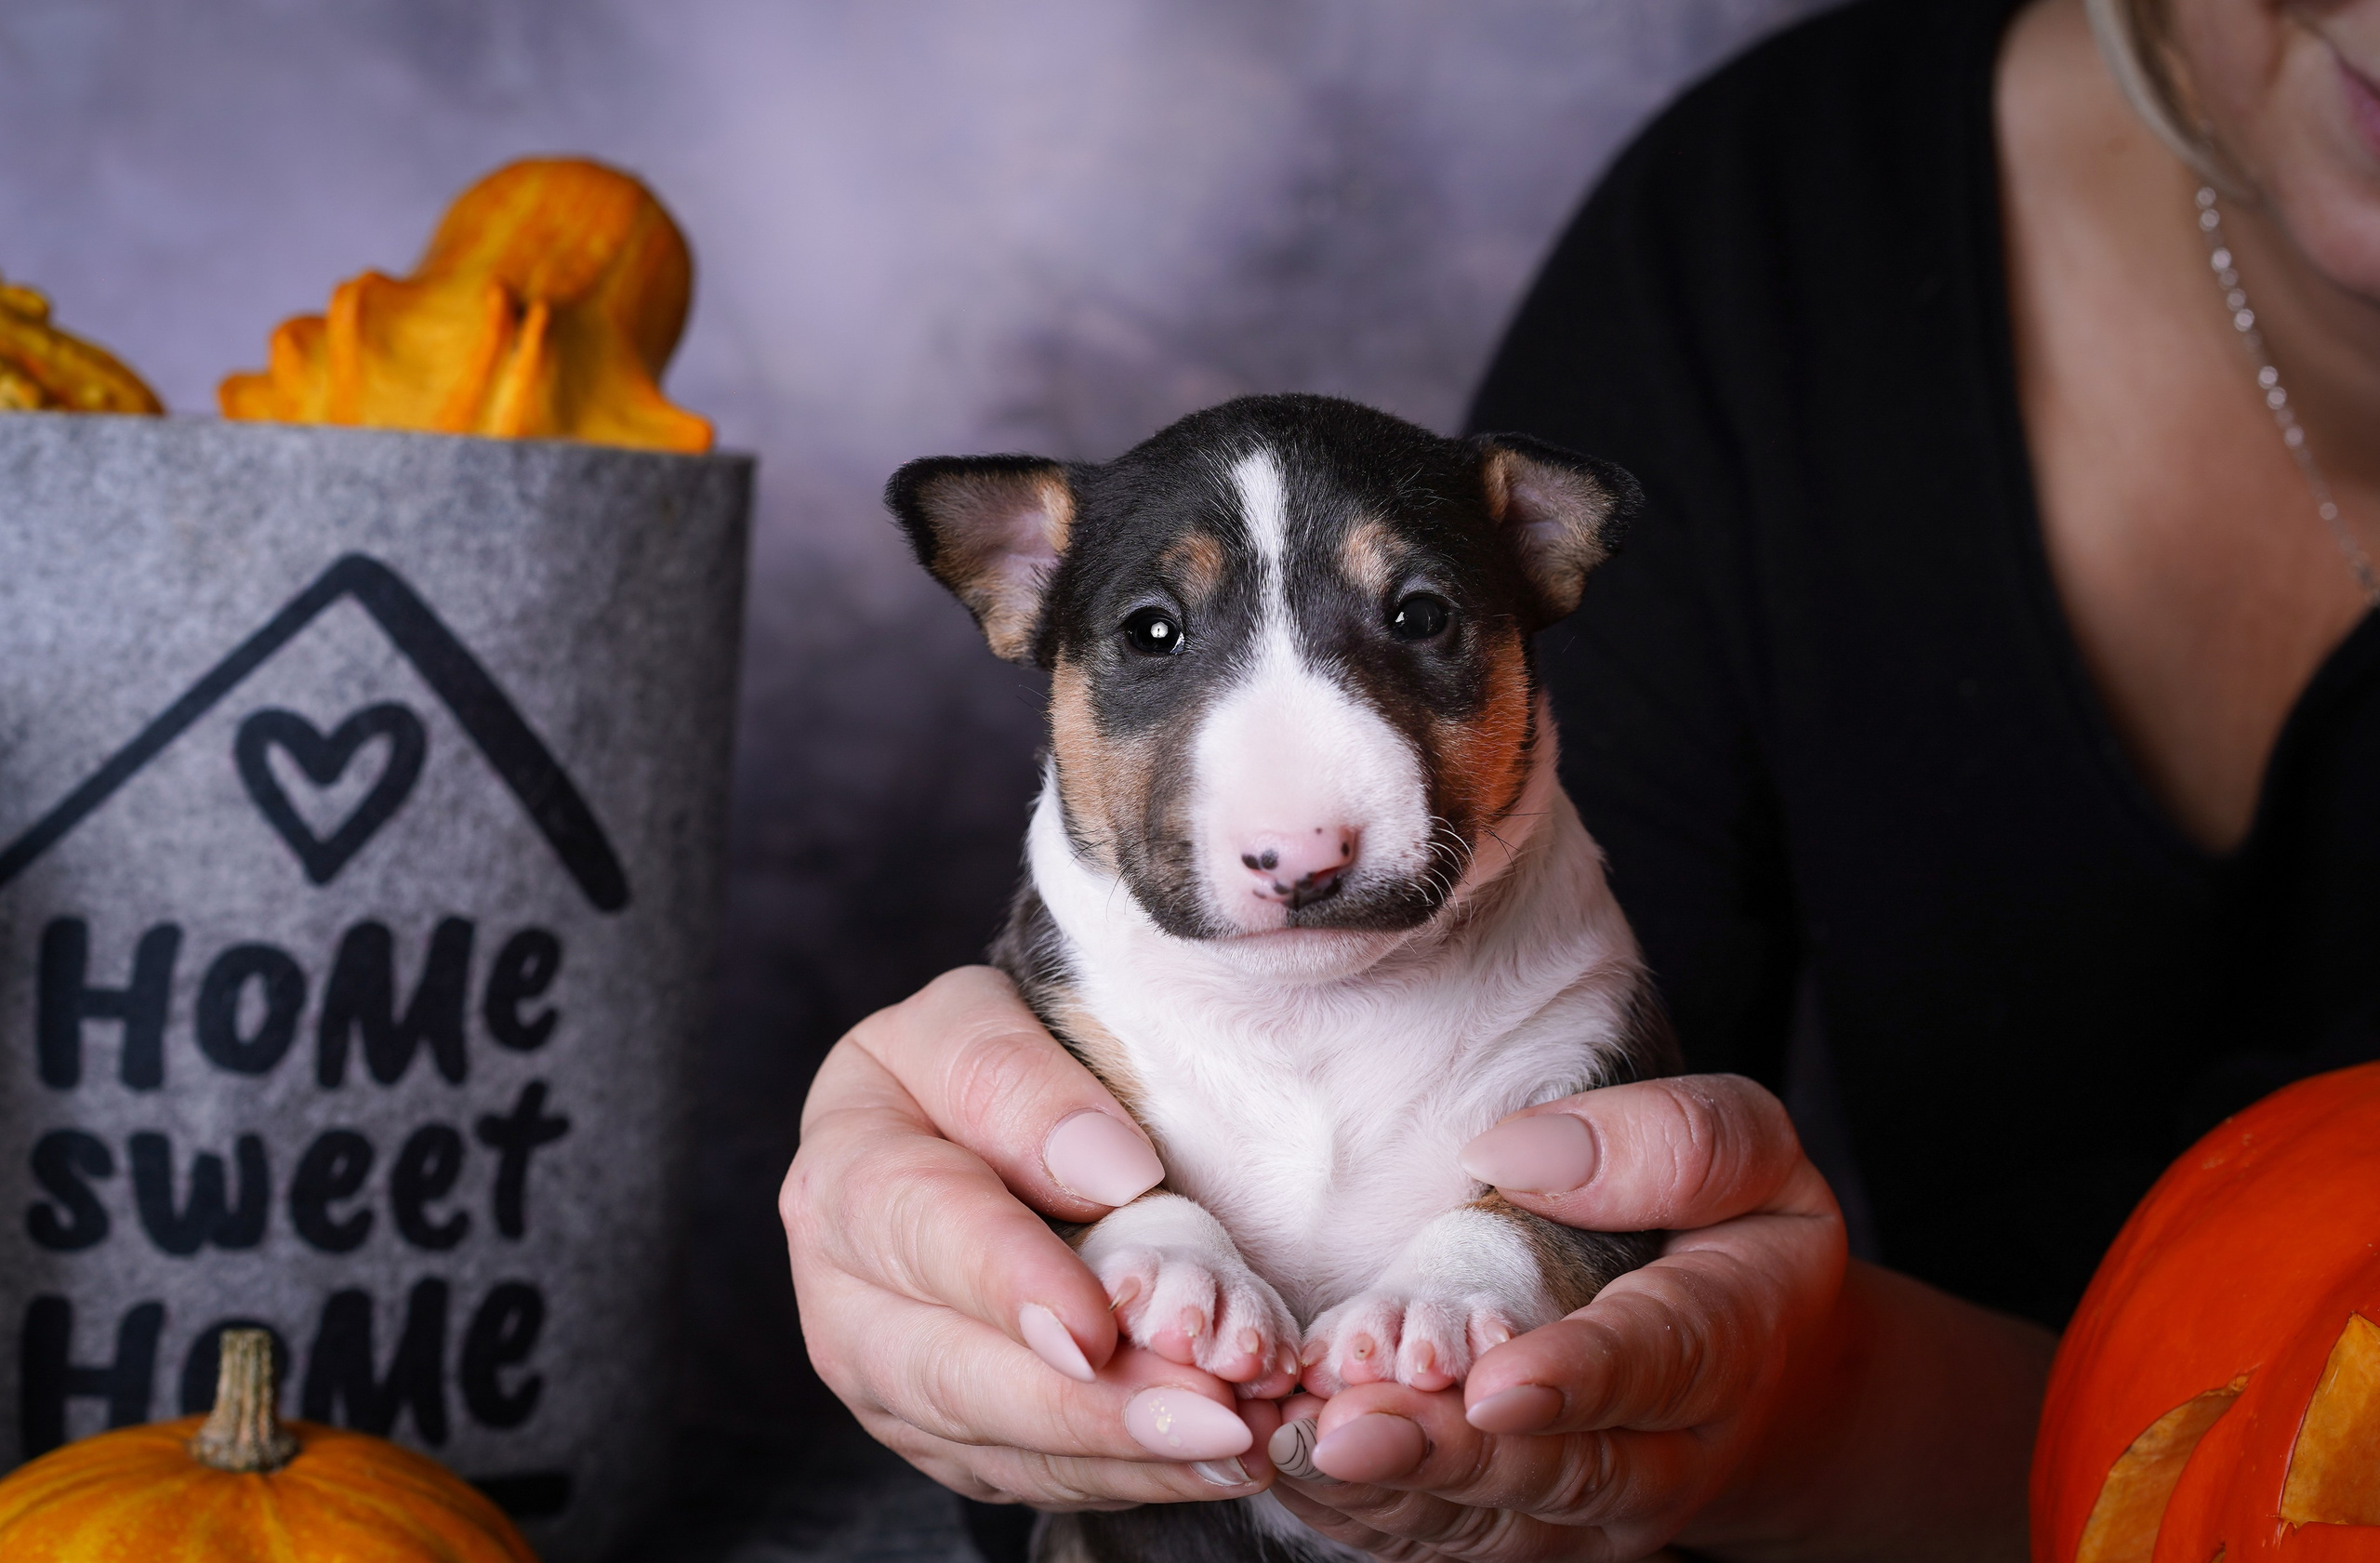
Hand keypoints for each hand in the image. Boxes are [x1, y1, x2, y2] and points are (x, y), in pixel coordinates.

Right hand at [784, 966, 1286, 1507]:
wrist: (970, 1120)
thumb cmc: (985, 1062)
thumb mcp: (983, 1020)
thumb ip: (1021, 1081)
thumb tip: (1108, 1174)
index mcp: (845, 1161)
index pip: (919, 1225)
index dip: (1006, 1280)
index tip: (1096, 1325)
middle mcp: (840, 1287)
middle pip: (947, 1370)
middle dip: (1082, 1406)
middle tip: (1211, 1420)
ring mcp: (882, 1373)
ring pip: (991, 1443)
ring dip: (1119, 1455)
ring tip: (1237, 1447)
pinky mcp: (936, 1430)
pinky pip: (1023, 1475)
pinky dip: (1121, 1476)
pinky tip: (1212, 1463)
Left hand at [1271, 1076, 2050, 1561]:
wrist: (1771, 1376)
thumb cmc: (1740, 1231)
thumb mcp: (1754, 1152)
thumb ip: (1668, 1143)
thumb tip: (1513, 1151)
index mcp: (1726, 1340)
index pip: (1652, 1361)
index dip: (1572, 1378)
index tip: (1494, 1382)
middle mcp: (1666, 1453)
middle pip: (1559, 1471)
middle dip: (1451, 1456)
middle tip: (1348, 1429)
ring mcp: (1593, 1509)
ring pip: (1491, 1524)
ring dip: (1390, 1494)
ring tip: (1296, 1450)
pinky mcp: (1528, 1529)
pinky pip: (1445, 1541)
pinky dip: (1366, 1516)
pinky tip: (1291, 1471)